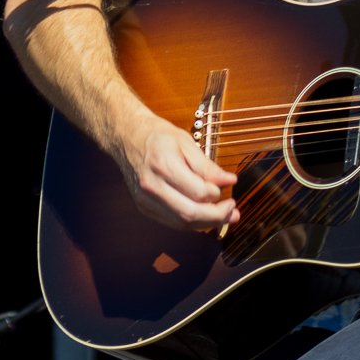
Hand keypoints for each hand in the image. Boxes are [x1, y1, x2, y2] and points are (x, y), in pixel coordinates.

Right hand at [115, 108, 239, 232]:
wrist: (126, 136)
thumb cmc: (156, 135)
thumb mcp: (185, 142)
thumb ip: (207, 166)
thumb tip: (229, 181)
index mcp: (163, 166)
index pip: (197, 192)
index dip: (217, 194)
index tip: (229, 186)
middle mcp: (152, 187)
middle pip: (189, 214)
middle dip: (216, 217)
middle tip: (233, 211)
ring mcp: (145, 200)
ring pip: (181, 223)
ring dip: (206, 223)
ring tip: (224, 217)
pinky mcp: (144, 207)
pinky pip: (172, 222)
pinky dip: (191, 222)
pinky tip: (204, 215)